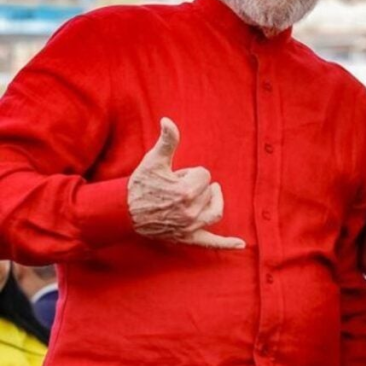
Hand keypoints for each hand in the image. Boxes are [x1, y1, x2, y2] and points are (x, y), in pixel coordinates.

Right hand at [127, 118, 244, 249]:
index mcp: (185, 192)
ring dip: (213, 202)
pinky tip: (241, 245)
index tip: (173, 178)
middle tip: (176, 188)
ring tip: (207, 194)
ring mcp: (190, 227)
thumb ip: (167, 141)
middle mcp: (190, 212)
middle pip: (210, 192)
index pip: (204, 175)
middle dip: (195, 187)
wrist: (123, 212)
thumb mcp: (153, 161)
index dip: (190, 173)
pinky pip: (210, 243)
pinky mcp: (187, 237)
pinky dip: (226, 244)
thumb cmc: (139, 185)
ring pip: (215, 211)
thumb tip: (168, 120)